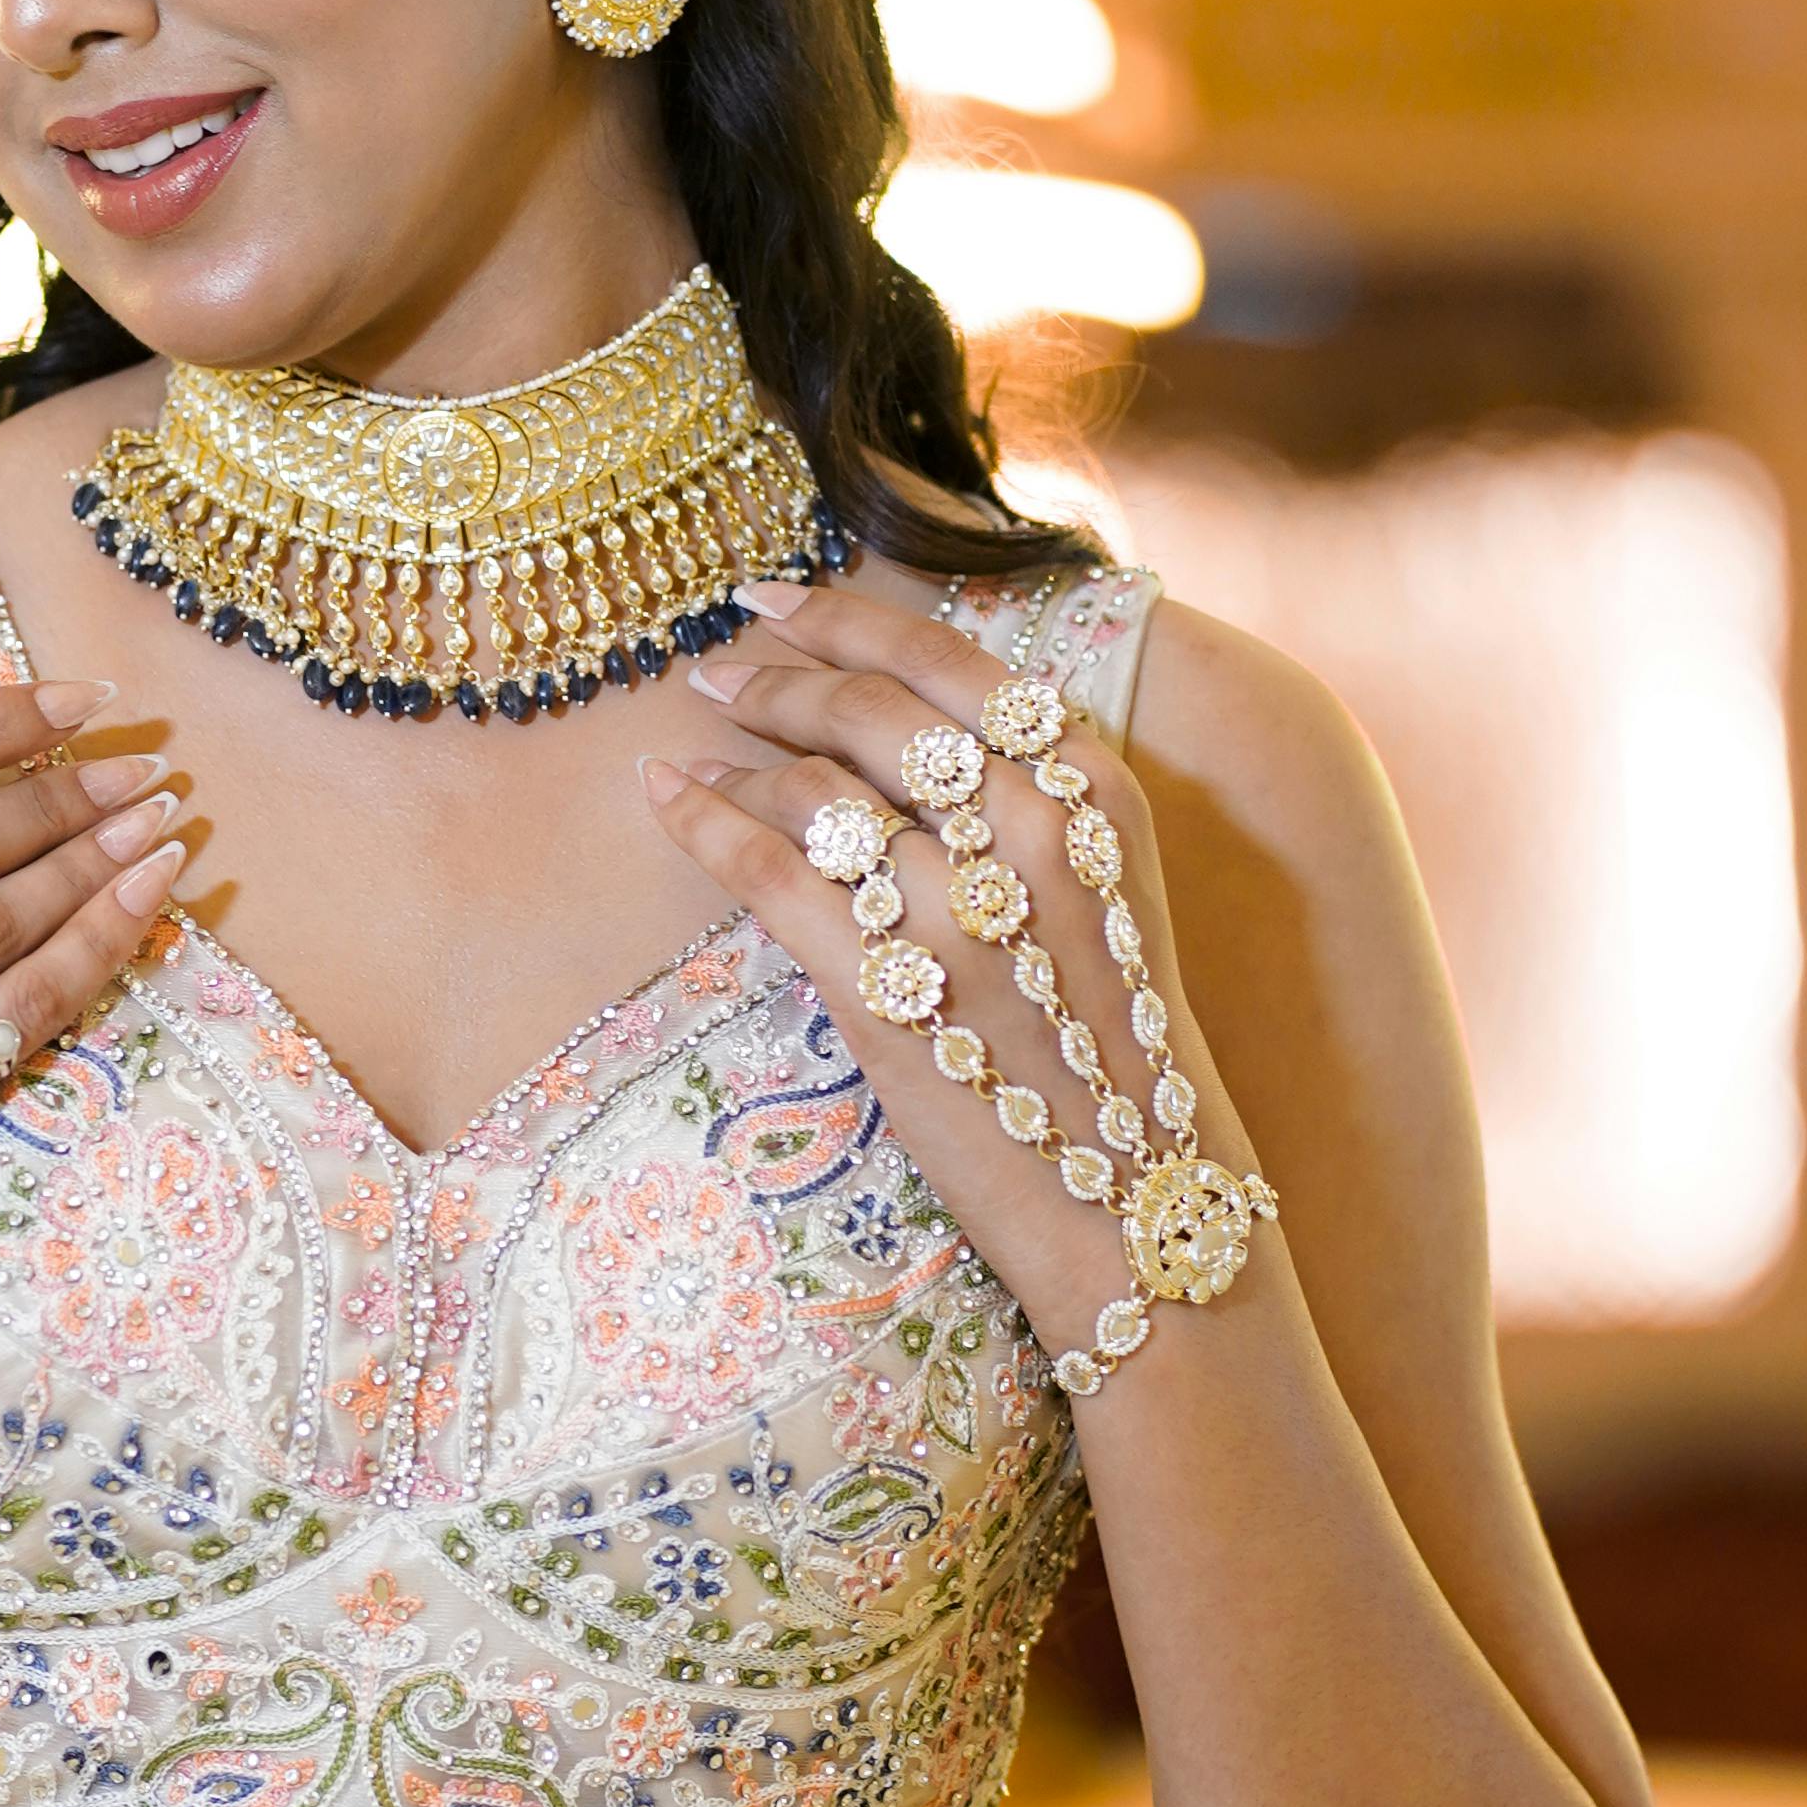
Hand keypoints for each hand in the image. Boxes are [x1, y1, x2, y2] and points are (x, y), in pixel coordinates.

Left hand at [641, 573, 1266, 1389]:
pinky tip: (668, 801)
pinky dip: (704, 823)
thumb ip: (1031, 805)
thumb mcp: (1106, 897)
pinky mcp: (888, 990)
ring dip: (735, 752)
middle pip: (871, 710)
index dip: (849, 616)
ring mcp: (957, 910)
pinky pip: (767, 871)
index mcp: (1094, 791)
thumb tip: (912, 732)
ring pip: (814, 786)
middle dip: (777, 678)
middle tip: (717, 673)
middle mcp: (1032, 830)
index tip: (780, 599)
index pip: (951, 659)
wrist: (1138, 1207)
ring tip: (692, 744)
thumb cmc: (1113, 1058)